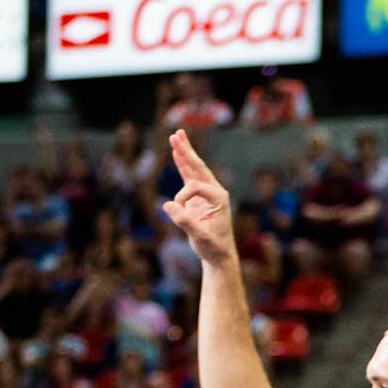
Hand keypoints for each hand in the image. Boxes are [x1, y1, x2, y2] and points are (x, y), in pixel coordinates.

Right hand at [159, 131, 236, 267]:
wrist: (218, 254)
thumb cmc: (212, 247)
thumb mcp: (200, 237)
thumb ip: (184, 221)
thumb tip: (167, 205)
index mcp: (219, 197)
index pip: (195, 186)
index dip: (182, 197)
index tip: (176, 212)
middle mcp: (215, 191)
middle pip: (198, 166)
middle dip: (186, 150)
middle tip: (177, 133)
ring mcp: (207, 193)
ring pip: (193, 168)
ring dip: (184, 152)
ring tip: (176, 135)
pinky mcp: (198, 197)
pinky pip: (188, 176)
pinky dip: (182, 164)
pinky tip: (176, 152)